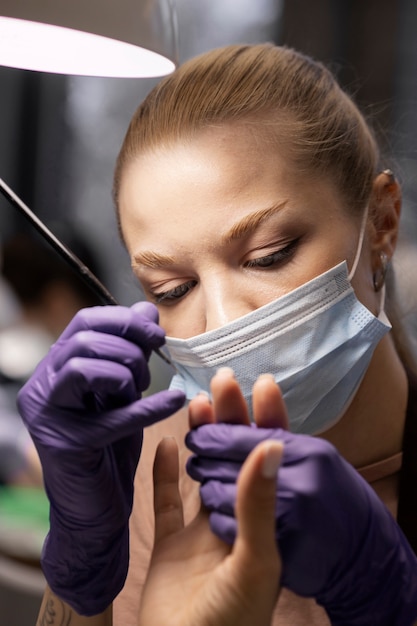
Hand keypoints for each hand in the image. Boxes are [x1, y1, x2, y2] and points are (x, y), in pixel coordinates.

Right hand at [17, 302, 184, 615]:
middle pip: (85, 340)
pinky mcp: (65, 445)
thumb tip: (147, 309)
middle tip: (152, 370)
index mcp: (55, 369)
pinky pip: (110, 416)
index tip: (156, 332)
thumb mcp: (123, 392)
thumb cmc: (109, 447)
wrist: (96, 509)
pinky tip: (176, 401)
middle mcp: (42, 387)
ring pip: (86, 367)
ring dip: (129, 373)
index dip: (124, 320)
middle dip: (130, 347)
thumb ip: (131, 352)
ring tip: (145, 391)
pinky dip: (148, 406)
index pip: (84, 322)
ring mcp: (48, 416)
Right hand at [186, 370, 416, 625]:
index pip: (268, 462)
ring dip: (201, 439)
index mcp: (262, 524)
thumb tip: (273, 444)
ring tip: (198, 403)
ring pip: (202, 474)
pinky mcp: (169, 547)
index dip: (268, 422)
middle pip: (233, 459)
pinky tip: (163, 446)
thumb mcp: (255, 561)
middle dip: (231, 419)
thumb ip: (259, 504)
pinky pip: (165, 503)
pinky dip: (163, 474)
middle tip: (224, 380)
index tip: (264, 384)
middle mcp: (233, 522)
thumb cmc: (232, 621)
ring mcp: (200, 534)